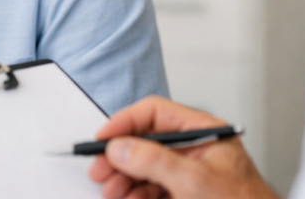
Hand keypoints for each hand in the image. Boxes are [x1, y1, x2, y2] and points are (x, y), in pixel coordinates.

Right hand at [88, 96, 280, 198]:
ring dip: (124, 180)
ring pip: (145, 169)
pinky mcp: (184, 195)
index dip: (126, 123)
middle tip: (100, 172)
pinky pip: (152, 189)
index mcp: (204, 133)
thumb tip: (121, 147)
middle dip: (121, 158)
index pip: (156, 113)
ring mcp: (189, 174)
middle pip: (146, 142)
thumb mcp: (195, 182)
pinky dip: (136, 195)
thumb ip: (155, 161)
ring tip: (112, 193)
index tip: (103, 140)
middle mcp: (195, 150)